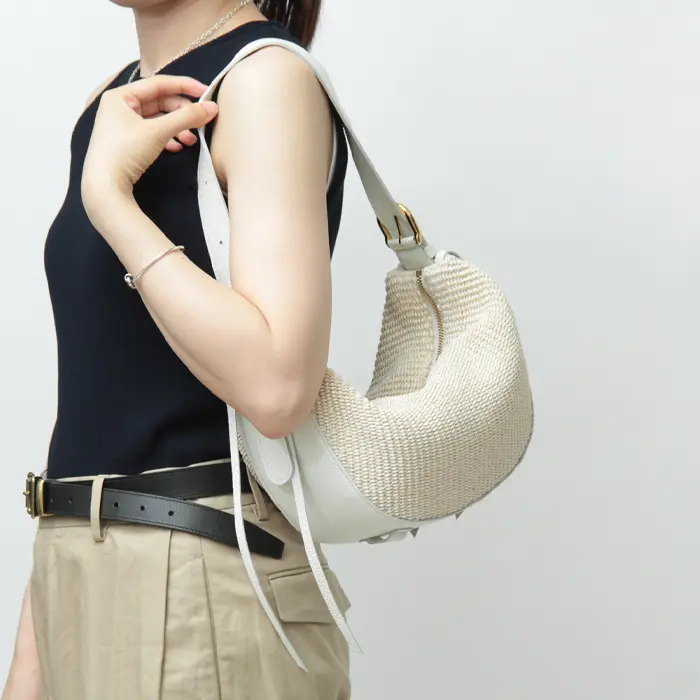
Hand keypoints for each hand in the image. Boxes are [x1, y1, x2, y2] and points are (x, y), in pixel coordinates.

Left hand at [81, 75, 218, 222]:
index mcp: (120, 96)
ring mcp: (122, 126)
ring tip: (191, 140)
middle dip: (182, 113)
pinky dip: (168, 138)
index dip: (184, 86)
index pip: (158, 84)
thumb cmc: (124, 152)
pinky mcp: (127, 143)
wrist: (105, 186)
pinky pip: (152, 134)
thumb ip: (186, 117)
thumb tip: (211, 108)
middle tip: (201, 121)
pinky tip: (178, 147)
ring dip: (177, 128)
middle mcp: (120, 107)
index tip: (206, 91)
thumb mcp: (158, 131)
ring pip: (158, 120)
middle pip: (159, 102)